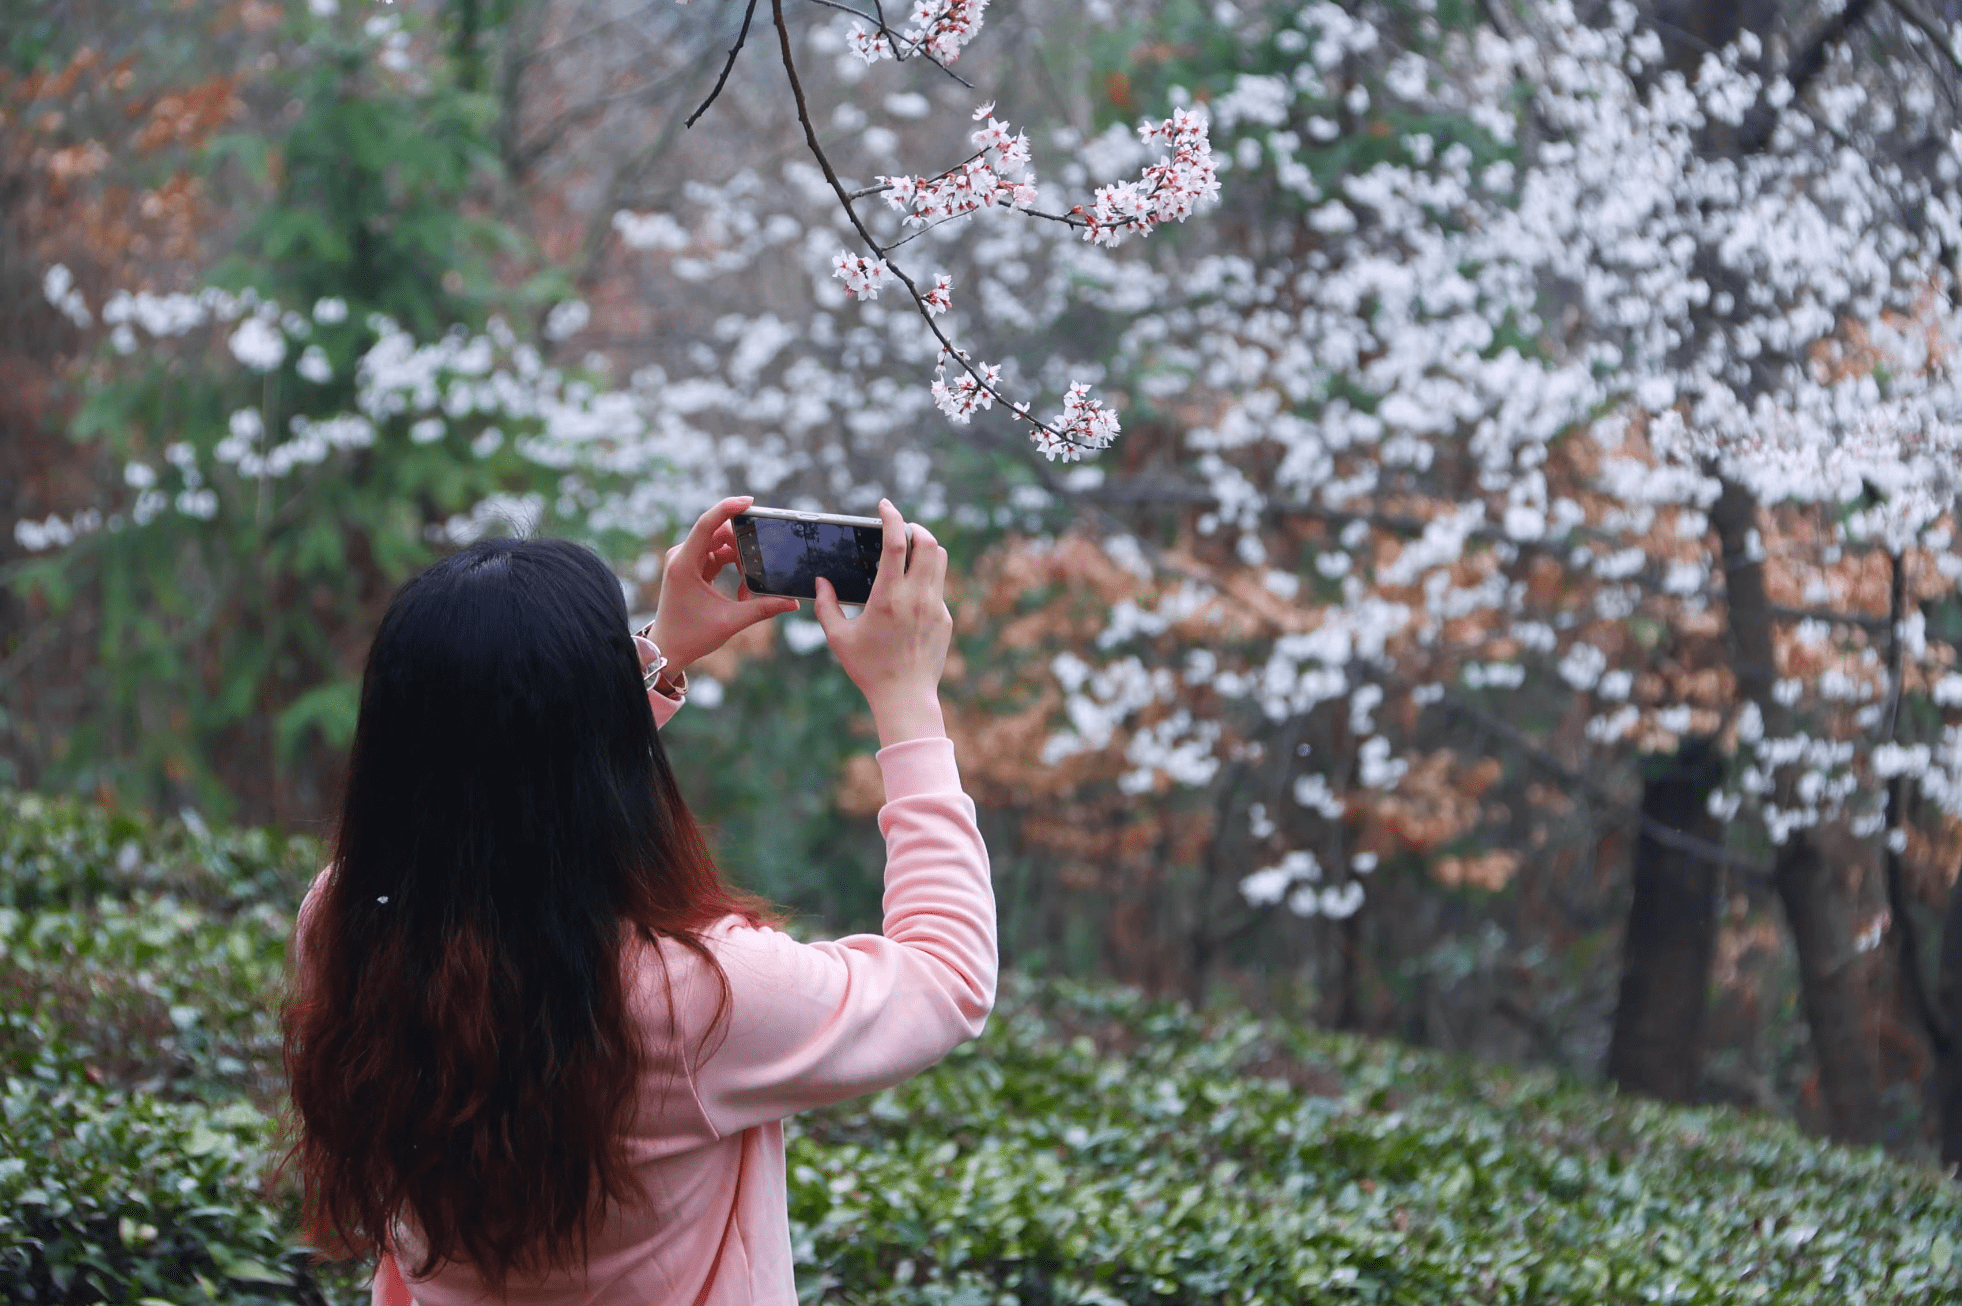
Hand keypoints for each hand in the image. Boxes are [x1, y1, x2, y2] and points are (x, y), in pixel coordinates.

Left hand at [647, 496, 798, 671]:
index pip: (706, 524)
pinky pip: (715, 555)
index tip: (749, 502)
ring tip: (749, 587)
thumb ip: (763, 608)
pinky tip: (743, 589)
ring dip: (739, 560)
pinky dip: (732, 567)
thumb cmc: (691, 636)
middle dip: (743, 546)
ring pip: (719, 544)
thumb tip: (793, 603)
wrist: (668, 649)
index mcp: (684, 564)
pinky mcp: (690, 567)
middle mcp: (681, 556)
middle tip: (761, 564)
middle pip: (717, 533)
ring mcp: (684, 560)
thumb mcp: (731, 622)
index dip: (728, 508)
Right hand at [813, 499, 951, 746]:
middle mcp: (916, 598)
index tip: (884, 505)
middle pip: (928, 543)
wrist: (905, 697)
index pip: (896, 544)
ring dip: (925, 547)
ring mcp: (935, 607)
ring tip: (909, 550)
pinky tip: (909, 591)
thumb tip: (821, 582)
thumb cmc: (868, 669)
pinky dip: (926, 577)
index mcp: (888, 598)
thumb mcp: (838, 638)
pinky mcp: (945, 618)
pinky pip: (938, 587)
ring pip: (940, 560)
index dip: (892, 517)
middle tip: (900, 528)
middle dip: (915, 527)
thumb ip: (825, 606)